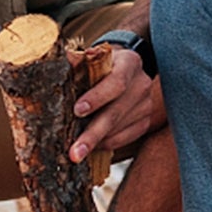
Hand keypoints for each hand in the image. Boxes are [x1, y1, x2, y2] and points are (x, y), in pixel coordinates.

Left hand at [69, 45, 163, 162]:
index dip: (97, 97)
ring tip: (77, 153)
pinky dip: (106, 144)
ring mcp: (145, 105)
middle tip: (75, 152)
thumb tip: (66, 58)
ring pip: (118, 129)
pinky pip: (124, 138)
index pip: (116, 82)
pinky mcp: (145, 121)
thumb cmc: (102, 65)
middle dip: (92, 134)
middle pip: (116, 112)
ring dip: (96, 142)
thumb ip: (80, 61)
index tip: (77, 110)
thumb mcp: (94, 58)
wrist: (124, 70)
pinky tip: (92, 147)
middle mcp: (141, 84)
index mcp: (129, 63)